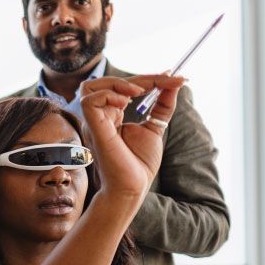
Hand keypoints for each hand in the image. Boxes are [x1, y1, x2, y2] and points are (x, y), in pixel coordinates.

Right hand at [78, 74, 183, 199]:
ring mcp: (93, 122)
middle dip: (138, 77)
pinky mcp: (92, 128)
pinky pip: (89, 101)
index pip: (122, 88)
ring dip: (118, 83)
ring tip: (140, 92)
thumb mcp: (155, 128)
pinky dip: (108, 95)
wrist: (132, 187)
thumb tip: (175, 84)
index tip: (173, 77)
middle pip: (105, 83)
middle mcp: (98, 117)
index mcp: (109, 117)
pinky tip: (126, 102)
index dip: (147, 79)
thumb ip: (162, 105)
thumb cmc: (139, 165)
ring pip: (91, 87)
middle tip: (164, 80)